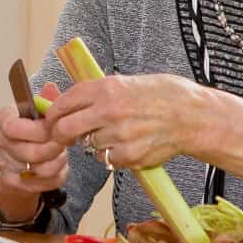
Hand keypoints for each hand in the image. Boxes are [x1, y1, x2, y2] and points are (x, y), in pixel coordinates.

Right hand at [0, 82, 67, 220]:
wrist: (18, 153)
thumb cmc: (32, 125)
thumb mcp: (37, 109)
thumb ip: (45, 100)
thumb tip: (52, 89)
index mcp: (2, 119)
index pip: (14, 128)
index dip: (39, 130)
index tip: (55, 128)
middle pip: (30, 152)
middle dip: (54, 148)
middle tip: (67, 142)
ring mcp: (3, 164)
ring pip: (38, 170)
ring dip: (58, 162)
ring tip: (64, 153)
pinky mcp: (12, 182)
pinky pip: (42, 184)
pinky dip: (57, 176)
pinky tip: (60, 166)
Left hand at [42, 73, 213, 170]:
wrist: (191, 115)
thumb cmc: (160, 95)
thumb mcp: (125, 83)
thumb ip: (96, 93)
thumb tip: (67, 103)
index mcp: (106, 88)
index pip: (64, 103)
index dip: (52, 114)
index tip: (50, 121)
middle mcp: (109, 110)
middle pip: (65, 129)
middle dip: (59, 136)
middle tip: (64, 138)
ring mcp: (118, 135)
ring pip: (88, 146)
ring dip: (94, 144)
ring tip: (115, 134)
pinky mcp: (129, 155)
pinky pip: (107, 160)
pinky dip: (113, 156)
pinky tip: (128, 145)